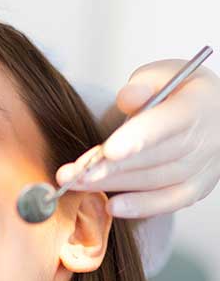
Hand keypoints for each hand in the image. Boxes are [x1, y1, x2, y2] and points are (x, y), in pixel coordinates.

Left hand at [58, 59, 219, 217]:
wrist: (217, 111)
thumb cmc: (183, 90)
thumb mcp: (165, 73)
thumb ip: (143, 84)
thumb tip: (128, 98)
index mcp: (197, 107)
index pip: (165, 125)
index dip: (136, 139)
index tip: (108, 151)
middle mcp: (205, 140)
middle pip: (153, 158)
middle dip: (110, 167)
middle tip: (74, 173)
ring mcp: (204, 167)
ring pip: (155, 180)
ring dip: (114, 185)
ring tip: (77, 184)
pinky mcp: (198, 187)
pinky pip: (170, 201)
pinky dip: (141, 206)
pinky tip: (113, 207)